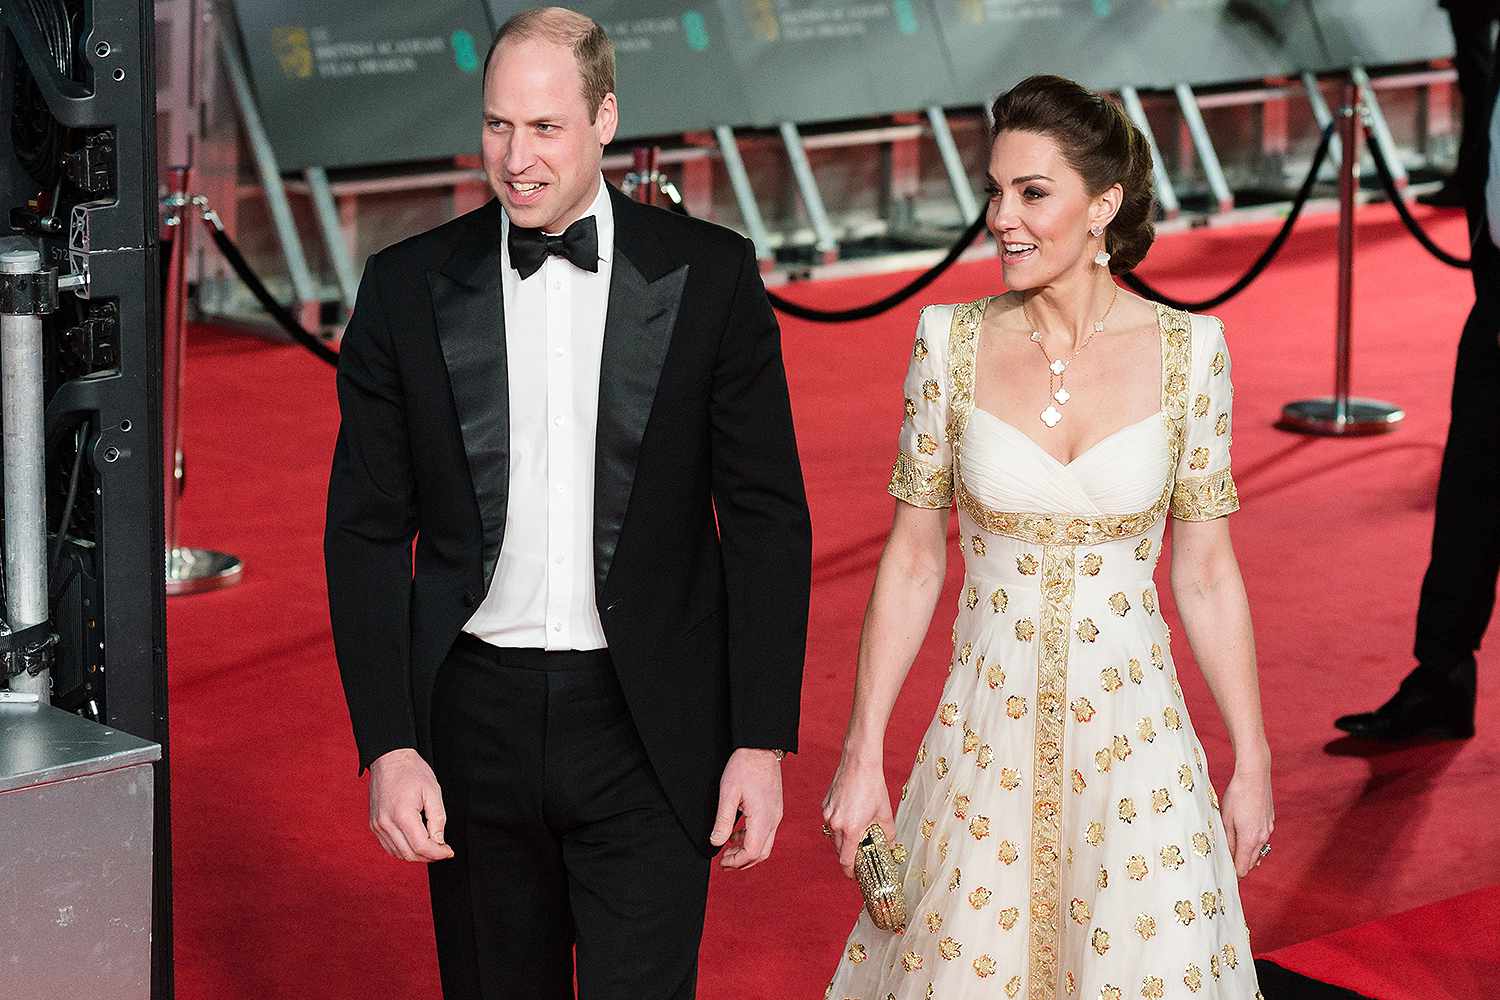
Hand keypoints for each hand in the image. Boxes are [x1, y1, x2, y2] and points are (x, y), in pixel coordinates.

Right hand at [368, 748, 454, 862]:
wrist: (389, 759)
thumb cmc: (412, 772)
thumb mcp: (433, 792)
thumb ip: (438, 819)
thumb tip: (440, 842)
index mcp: (402, 814)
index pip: (421, 846)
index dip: (438, 853)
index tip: (449, 851)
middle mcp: (385, 823)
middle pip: (409, 854)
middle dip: (429, 856)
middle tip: (443, 850)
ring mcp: (377, 825)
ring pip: (398, 854)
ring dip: (417, 856)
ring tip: (431, 847)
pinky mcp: (374, 825)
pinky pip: (389, 846)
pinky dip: (404, 850)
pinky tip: (416, 843)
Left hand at [709, 748, 783, 869]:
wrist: (761, 747)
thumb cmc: (744, 767)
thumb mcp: (728, 793)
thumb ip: (723, 821)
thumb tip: (716, 843)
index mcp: (763, 818)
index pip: (752, 852)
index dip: (736, 862)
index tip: (721, 862)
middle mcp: (774, 819)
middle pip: (761, 853)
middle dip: (742, 862)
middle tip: (724, 862)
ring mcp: (776, 814)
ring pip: (765, 844)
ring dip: (747, 851)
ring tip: (728, 849)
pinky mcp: (775, 809)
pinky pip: (767, 832)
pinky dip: (752, 839)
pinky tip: (738, 833)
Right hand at [821, 751, 893, 878]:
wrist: (859, 762)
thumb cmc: (873, 786)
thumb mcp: (885, 813)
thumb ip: (888, 835)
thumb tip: (890, 847)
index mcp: (851, 829)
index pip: (846, 861)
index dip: (851, 872)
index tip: (856, 876)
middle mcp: (835, 824)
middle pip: (839, 850)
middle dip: (850, 855)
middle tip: (862, 854)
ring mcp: (828, 814)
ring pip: (834, 836)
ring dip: (845, 839)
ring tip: (859, 831)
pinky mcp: (825, 805)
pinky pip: (831, 822)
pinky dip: (840, 824)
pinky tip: (852, 815)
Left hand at [1220, 759, 1272, 877]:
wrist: (1255, 775)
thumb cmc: (1237, 795)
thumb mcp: (1225, 818)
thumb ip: (1227, 840)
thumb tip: (1227, 856)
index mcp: (1249, 839)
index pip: (1243, 867)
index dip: (1233, 874)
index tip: (1224, 877)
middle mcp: (1262, 838)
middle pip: (1251, 862)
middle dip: (1240, 866)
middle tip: (1226, 868)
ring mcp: (1268, 830)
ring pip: (1258, 851)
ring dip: (1247, 855)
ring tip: (1233, 855)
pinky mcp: (1270, 822)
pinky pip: (1262, 840)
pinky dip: (1253, 844)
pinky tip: (1244, 838)